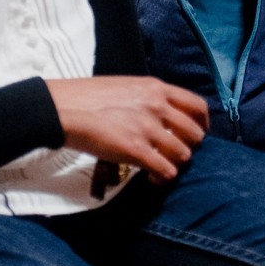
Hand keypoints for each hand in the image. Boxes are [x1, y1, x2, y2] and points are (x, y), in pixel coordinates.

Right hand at [48, 77, 208, 184]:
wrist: (62, 108)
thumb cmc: (88, 98)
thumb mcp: (127, 86)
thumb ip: (148, 98)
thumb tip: (162, 114)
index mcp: (156, 88)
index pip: (198, 106)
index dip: (202, 124)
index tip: (197, 134)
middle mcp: (157, 106)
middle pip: (195, 134)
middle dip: (189, 147)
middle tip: (175, 154)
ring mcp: (147, 128)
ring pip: (183, 155)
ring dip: (174, 165)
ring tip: (161, 169)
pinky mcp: (135, 150)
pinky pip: (166, 171)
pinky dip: (163, 178)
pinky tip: (152, 178)